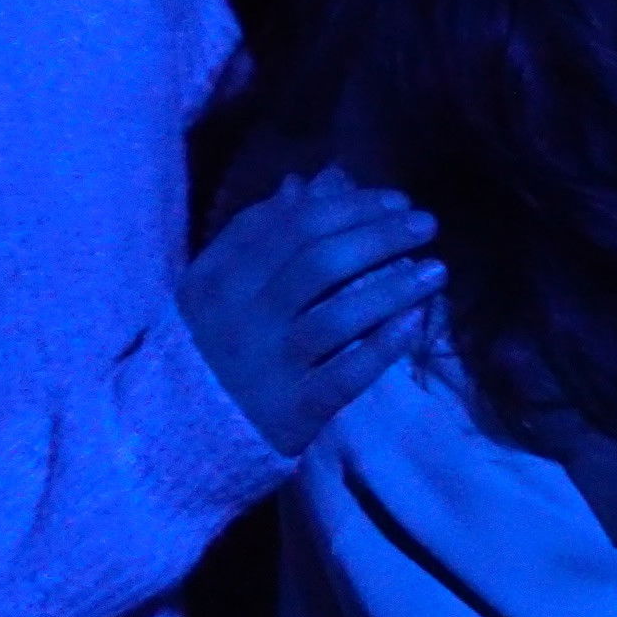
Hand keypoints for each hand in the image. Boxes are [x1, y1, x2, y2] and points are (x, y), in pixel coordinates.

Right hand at [180, 167, 444, 455]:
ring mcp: (268, 364)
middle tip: (426, 223)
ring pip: (337, 315)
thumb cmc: (212, 345)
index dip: (350, 206)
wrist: (180, 434)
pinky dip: (381, 347)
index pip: (292, 225)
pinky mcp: (293, 410)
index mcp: (219, 276)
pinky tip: (415, 322)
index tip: (394, 199)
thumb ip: (259, 232)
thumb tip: (310, 182)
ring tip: (436, 269)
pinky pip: (345, 375)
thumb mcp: (219, 284)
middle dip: (379, 235)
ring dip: (392, 288)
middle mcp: (241, 315)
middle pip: (319, 261)